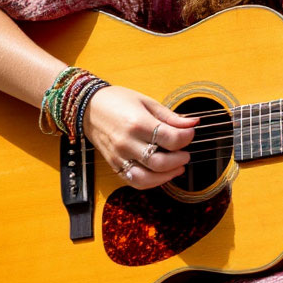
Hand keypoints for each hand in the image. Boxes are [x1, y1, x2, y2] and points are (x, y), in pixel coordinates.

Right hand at [81, 85, 197, 189]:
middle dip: (180, 159)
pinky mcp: (114, 165)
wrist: (88, 107)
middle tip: (186, 152)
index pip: (170, 138)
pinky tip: (162, 174)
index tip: (191, 133)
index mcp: (137, 123)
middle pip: (160, 162)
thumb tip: (193, 123)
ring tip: (178, 166)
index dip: (186, 137)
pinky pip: (134, 181)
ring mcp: (119, 156)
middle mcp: (127, 143)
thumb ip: (170, 116)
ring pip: (147, 178)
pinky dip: (151, 182)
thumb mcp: (146, 102)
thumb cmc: (118, 100)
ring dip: (167, 175)